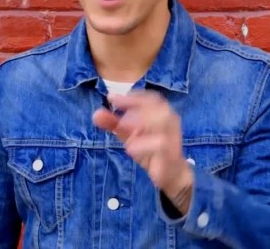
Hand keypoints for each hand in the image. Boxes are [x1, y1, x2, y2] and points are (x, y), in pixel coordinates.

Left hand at [93, 90, 193, 212]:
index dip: (132, 96)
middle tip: (119, 118)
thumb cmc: (149, 147)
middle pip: (160, 107)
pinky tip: (130, 148)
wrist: (170, 173)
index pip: (150, 98)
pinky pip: (161, 145)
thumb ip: (114, 123)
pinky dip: (145, 144)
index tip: (111, 98)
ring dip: (142, 123)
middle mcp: (170, 122)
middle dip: (137, 107)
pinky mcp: (172, 155)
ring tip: (124, 131)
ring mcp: (173, 138)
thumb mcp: (129, 134)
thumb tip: (96, 114)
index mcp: (161, 112)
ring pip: (163, 123)